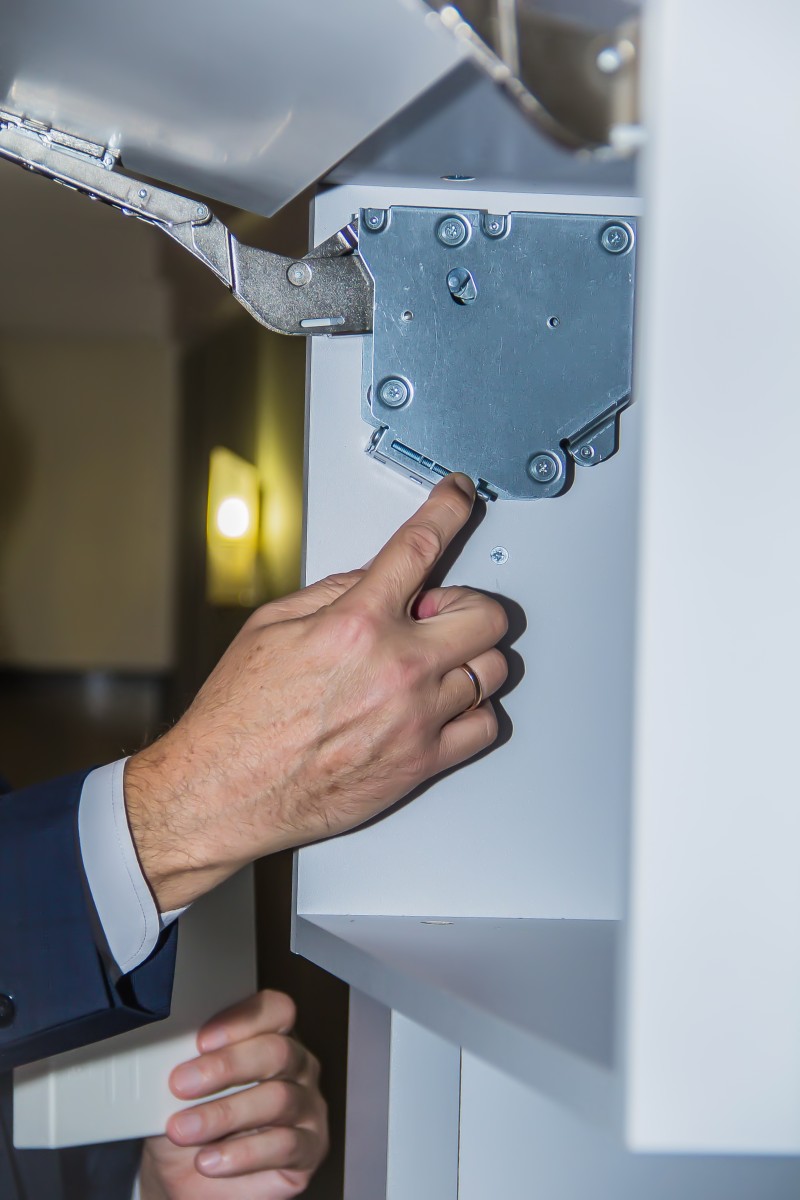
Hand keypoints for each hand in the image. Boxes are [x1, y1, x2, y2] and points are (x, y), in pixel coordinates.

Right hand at [125, 474, 507, 909]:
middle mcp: (397, 666)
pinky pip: (486, 725)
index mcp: (356, 623)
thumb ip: (332, 592)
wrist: (224, 791)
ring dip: (470, 658)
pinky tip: (442, 705)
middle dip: (467, 604)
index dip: (449, 509)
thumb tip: (376, 578)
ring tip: (434, 663)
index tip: (459, 496)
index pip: (422, 545)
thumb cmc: (238, 718)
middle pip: (487, 614)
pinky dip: (473, 711)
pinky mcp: (423, 762)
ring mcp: (417, 717)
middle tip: (439, 613)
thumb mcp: (269, 627)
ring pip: (494, 670)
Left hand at [138, 990, 326, 1199]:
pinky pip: (284, 1145)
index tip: (200, 1040)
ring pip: (278, 1098)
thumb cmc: (192, 1122)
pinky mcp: (310, 1149)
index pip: (274, 1010)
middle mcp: (297, 1066)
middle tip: (182, 1084)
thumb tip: (167, 1048)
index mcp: (271, 1037)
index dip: (241, 1020)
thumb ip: (184, 1062)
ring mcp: (308, 1107)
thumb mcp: (180, 1089)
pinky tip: (210, 1159)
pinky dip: (241, 1154)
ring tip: (185, 1130)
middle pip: (277, 1051)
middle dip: (226, 1065)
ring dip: (224, 1114)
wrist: (189, 1179)